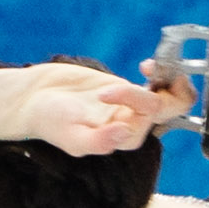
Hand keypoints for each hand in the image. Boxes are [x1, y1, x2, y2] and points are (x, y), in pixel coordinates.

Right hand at [15, 59, 183, 155]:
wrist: (35, 99)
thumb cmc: (50, 122)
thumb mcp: (71, 137)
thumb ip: (98, 141)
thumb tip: (123, 133)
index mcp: (123, 139)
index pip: (144, 120)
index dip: (130, 100)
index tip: (101, 93)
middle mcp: (132, 124)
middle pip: (167, 112)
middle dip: (173, 93)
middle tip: (155, 72)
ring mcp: (131, 106)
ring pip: (166, 99)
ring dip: (171, 81)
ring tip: (151, 67)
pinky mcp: (125, 89)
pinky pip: (154, 85)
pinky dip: (158, 74)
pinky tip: (145, 66)